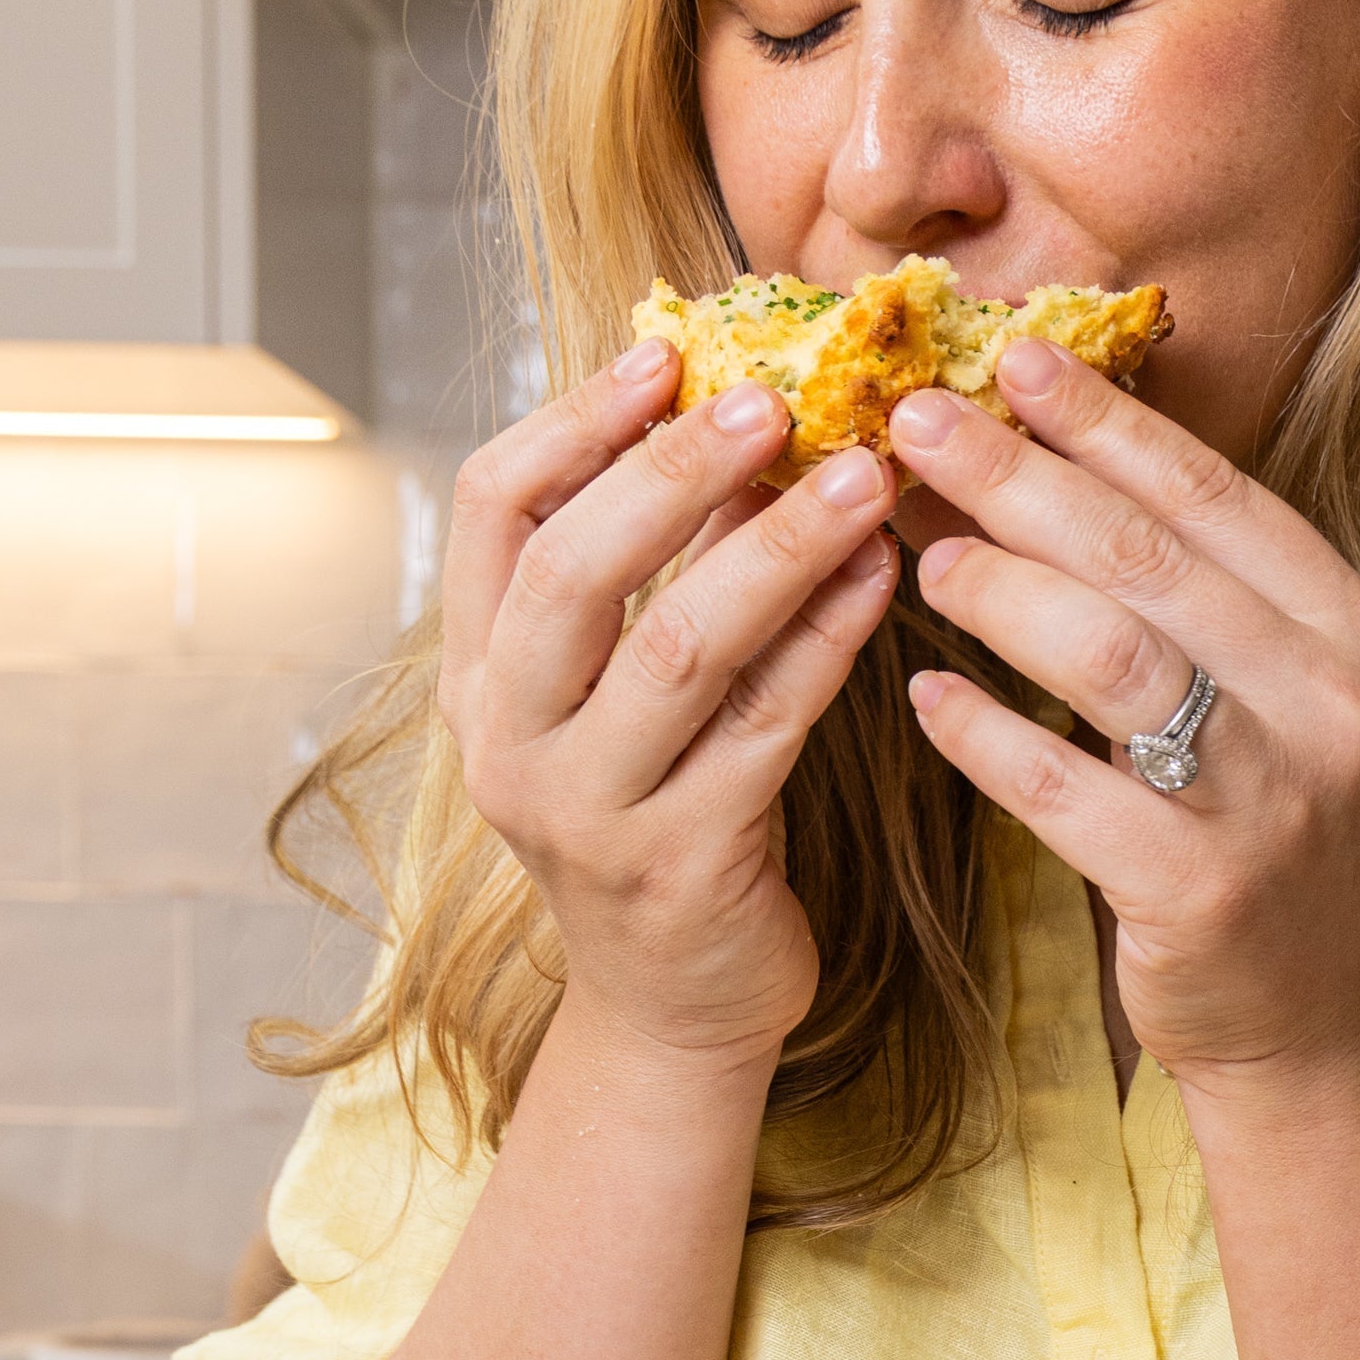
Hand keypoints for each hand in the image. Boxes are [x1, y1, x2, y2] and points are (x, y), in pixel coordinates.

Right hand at [441, 336, 898, 1074]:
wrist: (674, 1006)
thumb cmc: (661, 817)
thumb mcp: (622, 695)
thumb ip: (656, 570)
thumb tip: (730, 410)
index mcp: (479, 678)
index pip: (490, 511)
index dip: (574, 422)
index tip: (665, 353)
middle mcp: (510, 744)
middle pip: (572, 571)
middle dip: (673, 469)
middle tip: (771, 395)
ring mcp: (587, 812)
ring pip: (679, 648)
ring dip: (775, 546)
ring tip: (860, 471)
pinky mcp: (683, 865)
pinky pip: (767, 726)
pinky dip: (828, 639)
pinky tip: (881, 577)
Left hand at [893, 344, 1359, 1085]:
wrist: (1304, 1020)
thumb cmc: (1251, 831)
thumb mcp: (1258, 696)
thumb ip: (1178, 591)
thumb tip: (1028, 456)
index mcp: (1349, 631)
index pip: (1214, 495)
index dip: (1105, 421)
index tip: (1011, 357)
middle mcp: (1331, 704)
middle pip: (1150, 558)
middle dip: (1019, 478)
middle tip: (914, 425)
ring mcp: (1273, 801)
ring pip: (1113, 656)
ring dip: (1000, 593)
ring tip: (922, 561)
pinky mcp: (1203, 891)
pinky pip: (1066, 790)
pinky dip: (983, 736)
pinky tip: (923, 699)